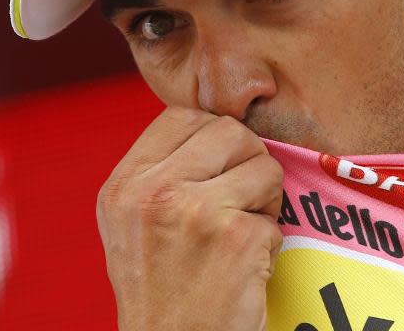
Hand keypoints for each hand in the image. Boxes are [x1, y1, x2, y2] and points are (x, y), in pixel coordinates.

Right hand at [96, 107, 283, 329]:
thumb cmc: (159, 286)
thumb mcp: (133, 221)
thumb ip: (164, 171)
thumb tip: (216, 127)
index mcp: (125, 184)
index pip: (183, 117)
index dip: (213, 135)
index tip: (220, 163)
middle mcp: (155, 192)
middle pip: (230, 131)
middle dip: (248, 161)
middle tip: (241, 197)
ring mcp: (198, 212)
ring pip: (265, 167)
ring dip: (265, 200)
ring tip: (240, 233)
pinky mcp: (238, 238)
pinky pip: (277, 218)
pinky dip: (269, 243)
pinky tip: (244, 266)